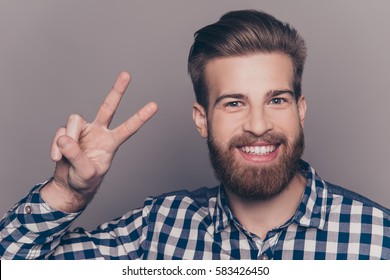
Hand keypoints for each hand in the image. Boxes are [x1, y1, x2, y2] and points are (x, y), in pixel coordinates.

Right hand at [41, 72, 157, 211]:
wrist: (69, 184)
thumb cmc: (84, 180)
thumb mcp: (85, 173)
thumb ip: (76, 156)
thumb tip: (64, 137)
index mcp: (111, 142)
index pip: (128, 128)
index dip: (140, 117)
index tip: (155, 106)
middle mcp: (99, 132)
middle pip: (108, 107)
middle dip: (117, 91)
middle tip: (127, 74)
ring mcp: (83, 131)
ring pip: (74, 120)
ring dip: (68, 138)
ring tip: (64, 155)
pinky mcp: (68, 132)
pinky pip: (60, 132)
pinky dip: (57, 146)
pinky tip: (57, 157)